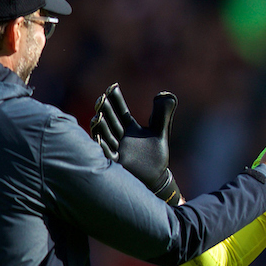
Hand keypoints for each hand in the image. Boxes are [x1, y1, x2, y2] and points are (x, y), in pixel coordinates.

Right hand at [92, 83, 182, 203]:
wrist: (156, 178)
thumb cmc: (156, 154)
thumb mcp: (161, 131)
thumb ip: (163, 113)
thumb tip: (167, 94)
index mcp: (130, 128)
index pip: (121, 110)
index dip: (116, 99)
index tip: (112, 86)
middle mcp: (120, 137)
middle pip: (111, 121)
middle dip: (106, 111)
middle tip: (102, 99)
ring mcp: (117, 150)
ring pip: (106, 136)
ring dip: (101, 127)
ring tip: (98, 116)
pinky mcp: (118, 164)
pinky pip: (108, 154)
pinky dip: (102, 146)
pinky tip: (99, 138)